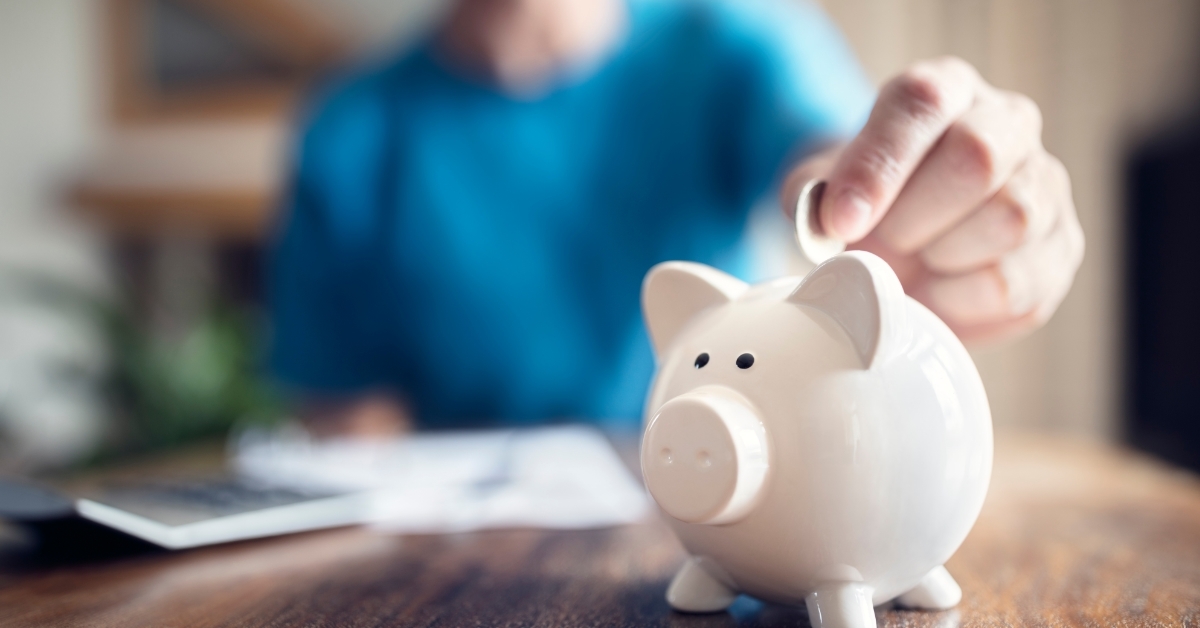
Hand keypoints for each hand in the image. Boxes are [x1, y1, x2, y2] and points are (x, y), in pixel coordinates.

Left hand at [783, 57, 1083, 344]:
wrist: (903, 238)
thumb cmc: (866, 203)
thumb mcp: (824, 189)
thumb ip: (814, 199)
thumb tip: (830, 223)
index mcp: (946, 90)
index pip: (921, 103)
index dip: (878, 166)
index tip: (842, 220)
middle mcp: (1008, 122)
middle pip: (978, 158)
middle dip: (913, 219)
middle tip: (884, 243)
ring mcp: (1045, 184)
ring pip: (1010, 220)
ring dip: (941, 259)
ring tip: (915, 262)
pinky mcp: (1061, 249)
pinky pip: (1016, 285)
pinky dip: (961, 302)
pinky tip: (938, 291)